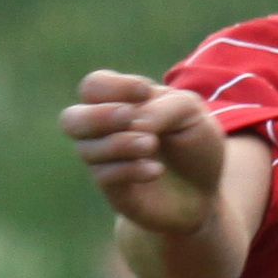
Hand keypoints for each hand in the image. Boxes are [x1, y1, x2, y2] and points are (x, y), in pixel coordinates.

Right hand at [59, 70, 228, 233]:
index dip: (113, 86)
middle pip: (72, 119)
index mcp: (120, 102)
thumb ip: (162, 107)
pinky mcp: (114, 190)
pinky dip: (130, 169)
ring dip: (119, 143)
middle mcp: (103, 132)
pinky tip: (156, 170)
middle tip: (129, 117)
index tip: (145, 92)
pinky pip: (105, 176)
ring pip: (87, 149)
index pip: (95, 86)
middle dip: (98, 116)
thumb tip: (132, 120)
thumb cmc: (194, 145)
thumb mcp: (191, 113)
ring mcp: (106, 162)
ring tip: (150, 144)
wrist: (205, 191)